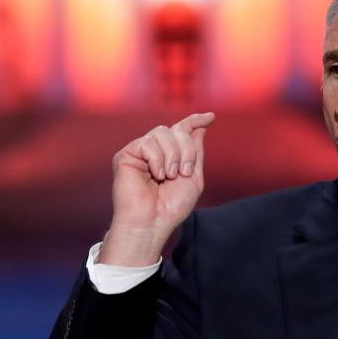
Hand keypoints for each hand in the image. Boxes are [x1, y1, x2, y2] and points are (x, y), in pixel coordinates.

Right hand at [98, 112, 214, 265]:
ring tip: (169, 177)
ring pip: (163, 132)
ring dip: (173, 155)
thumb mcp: (193, 178)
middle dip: (187, 149)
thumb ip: (195, 152)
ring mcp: (140, 152)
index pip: (182, 130)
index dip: (195, 121)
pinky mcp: (126, 155)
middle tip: (184, 172)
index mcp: (171, 155)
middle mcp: (155, 151)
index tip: (211, 117)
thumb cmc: (172, 206)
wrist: (153, 222)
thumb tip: (199, 127)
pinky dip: (157, 160)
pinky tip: (156, 176)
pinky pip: (148, 143)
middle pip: (177, 130)